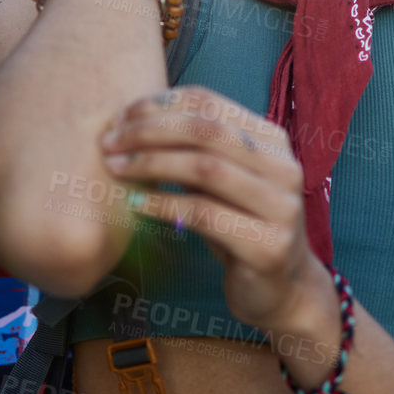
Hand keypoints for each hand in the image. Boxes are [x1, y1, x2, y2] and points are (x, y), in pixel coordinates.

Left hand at [99, 86, 330, 339]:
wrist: (282, 290)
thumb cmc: (239, 227)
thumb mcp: (220, 183)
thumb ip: (193, 151)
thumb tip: (131, 122)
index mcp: (271, 141)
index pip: (209, 103)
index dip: (159, 105)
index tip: (120, 117)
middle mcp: (284, 167)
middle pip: (207, 130)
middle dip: (150, 131)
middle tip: (109, 142)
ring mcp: (281, 207)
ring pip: (207, 168)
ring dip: (152, 164)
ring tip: (116, 168)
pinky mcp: (269, 245)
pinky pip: (205, 215)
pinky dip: (164, 205)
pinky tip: (136, 204)